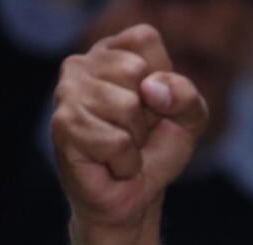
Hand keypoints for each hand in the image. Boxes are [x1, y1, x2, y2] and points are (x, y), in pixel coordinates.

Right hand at [52, 23, 207, 228]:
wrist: (135, 197)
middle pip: (135, 70)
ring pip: (126, 106)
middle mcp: (82, 64)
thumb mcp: (189, 118)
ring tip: (122, 148)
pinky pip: (116, 141)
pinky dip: (126, 162)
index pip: (144, 39)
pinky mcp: (63, 127)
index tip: (154, 105)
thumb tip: (152, 90)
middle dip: (148, 112)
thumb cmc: (156, 150)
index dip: (162, 79)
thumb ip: (186, 94)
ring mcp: (67, 94)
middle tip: (135, 132)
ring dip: (136, 139)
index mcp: (112, 51)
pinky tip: (111, 164)